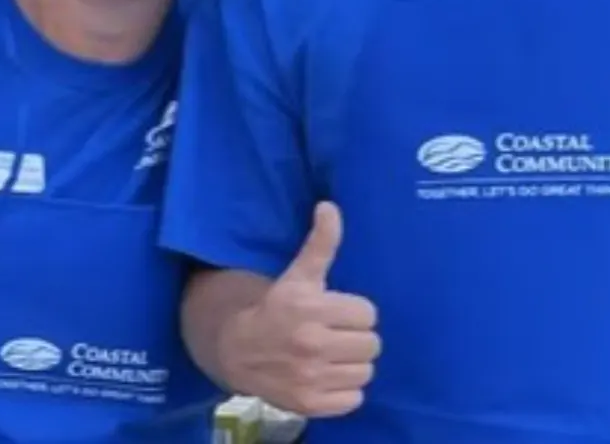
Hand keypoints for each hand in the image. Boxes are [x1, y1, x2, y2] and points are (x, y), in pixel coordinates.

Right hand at [220, 202, 379, 416]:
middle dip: (356, 338)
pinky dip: (345, 391)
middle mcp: (312, 344)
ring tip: (332, 356)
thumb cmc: (277, 308)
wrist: (237, 350)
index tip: (337, 312)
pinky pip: (354, 399)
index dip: (354, 312)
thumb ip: (321, 243)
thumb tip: (330, 206)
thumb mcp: (298, 275)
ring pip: (365, 372)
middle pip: (371, 344)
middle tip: (336, 335)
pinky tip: (327, 377)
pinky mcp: (310, 404)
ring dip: (352, 364)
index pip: (368, 314)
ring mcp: (311, 377)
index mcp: (311, 308)